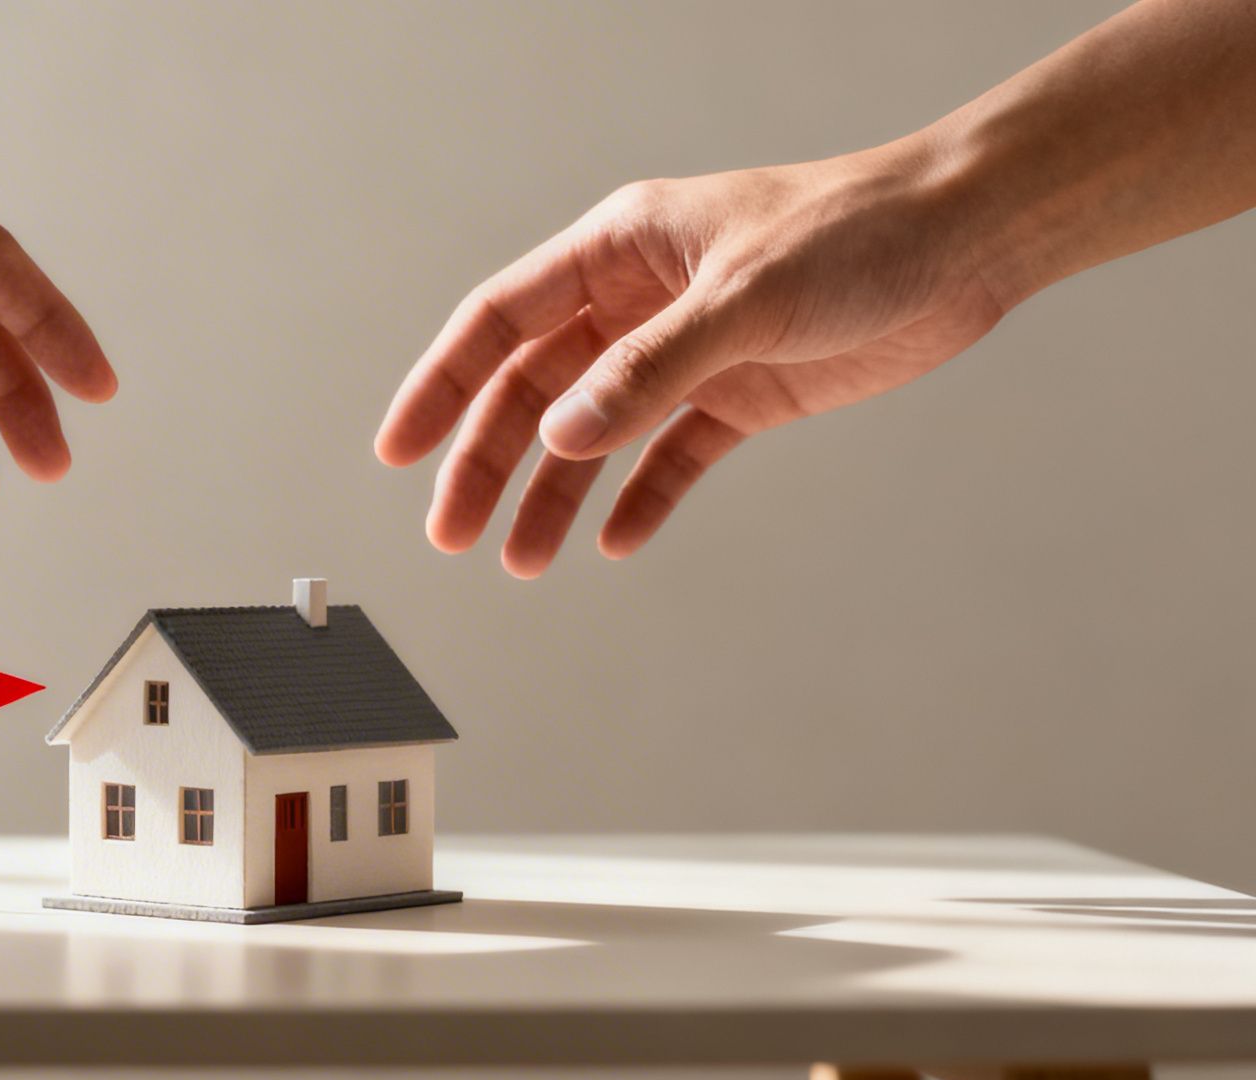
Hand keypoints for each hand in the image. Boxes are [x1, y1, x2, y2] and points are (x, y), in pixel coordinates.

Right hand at [375, 142, 1011, 575]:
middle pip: (534, 390)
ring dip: (554, 495)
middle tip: (452, 533)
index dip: (441, 384)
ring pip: (593, 434)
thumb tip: (561, 437)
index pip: (501, 320)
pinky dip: (640, 500)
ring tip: (522, 561)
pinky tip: (616, 542)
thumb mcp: (744, 297)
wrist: (967, 240)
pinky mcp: (740, 396)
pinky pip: (670, 458)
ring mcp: (687, 352)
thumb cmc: (857, 232)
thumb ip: (649, 370)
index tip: (399, 449)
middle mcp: (639, 301)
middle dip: (487, 462)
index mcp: (619, 248)